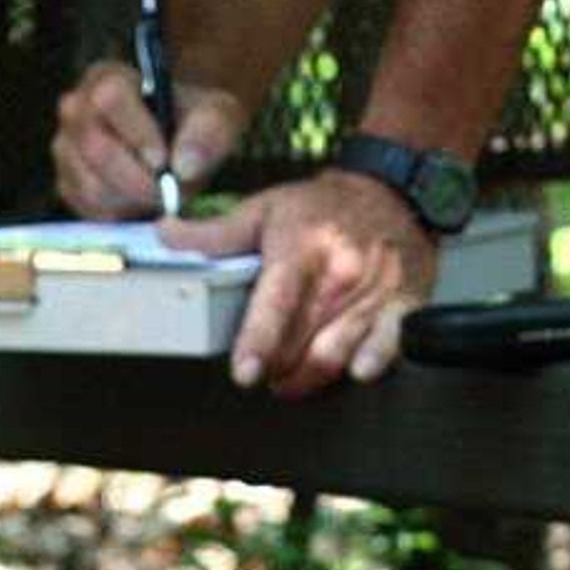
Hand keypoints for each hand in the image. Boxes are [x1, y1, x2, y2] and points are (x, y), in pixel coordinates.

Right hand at [53, 65, 247, 220]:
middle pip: (96, 149)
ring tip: (159, 193)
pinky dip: (120, 213)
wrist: (179, 148)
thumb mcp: (218, 116)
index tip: (163, 160)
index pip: (109, 99)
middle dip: (137, 178)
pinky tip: (141, 201)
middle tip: (167, 191)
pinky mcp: (67, 185)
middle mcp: (76, 109)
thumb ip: (210, 130)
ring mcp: (65, 149)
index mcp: (106, 77)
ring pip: (92, 185)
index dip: (137, 133)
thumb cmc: (195, 124)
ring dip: (131, 199)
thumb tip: (184, 164)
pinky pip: (88, 209)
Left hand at [159, 170, 440, 392]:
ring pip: (337, 355)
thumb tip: (164, 235)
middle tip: (263, 370)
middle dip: (275, 367)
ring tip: (291, 376)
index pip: (277, 303)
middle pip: (301, 342)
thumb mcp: (264, 210)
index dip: (258, 342)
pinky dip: (367, 366)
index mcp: (302, 247)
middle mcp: (342, 271)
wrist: (392, 192)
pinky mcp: (405, 304)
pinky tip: (350, 369)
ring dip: (308, 378)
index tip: (244, 373)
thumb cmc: (321, 208)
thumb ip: (214, 233)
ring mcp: (376, 290)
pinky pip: (387, 349)